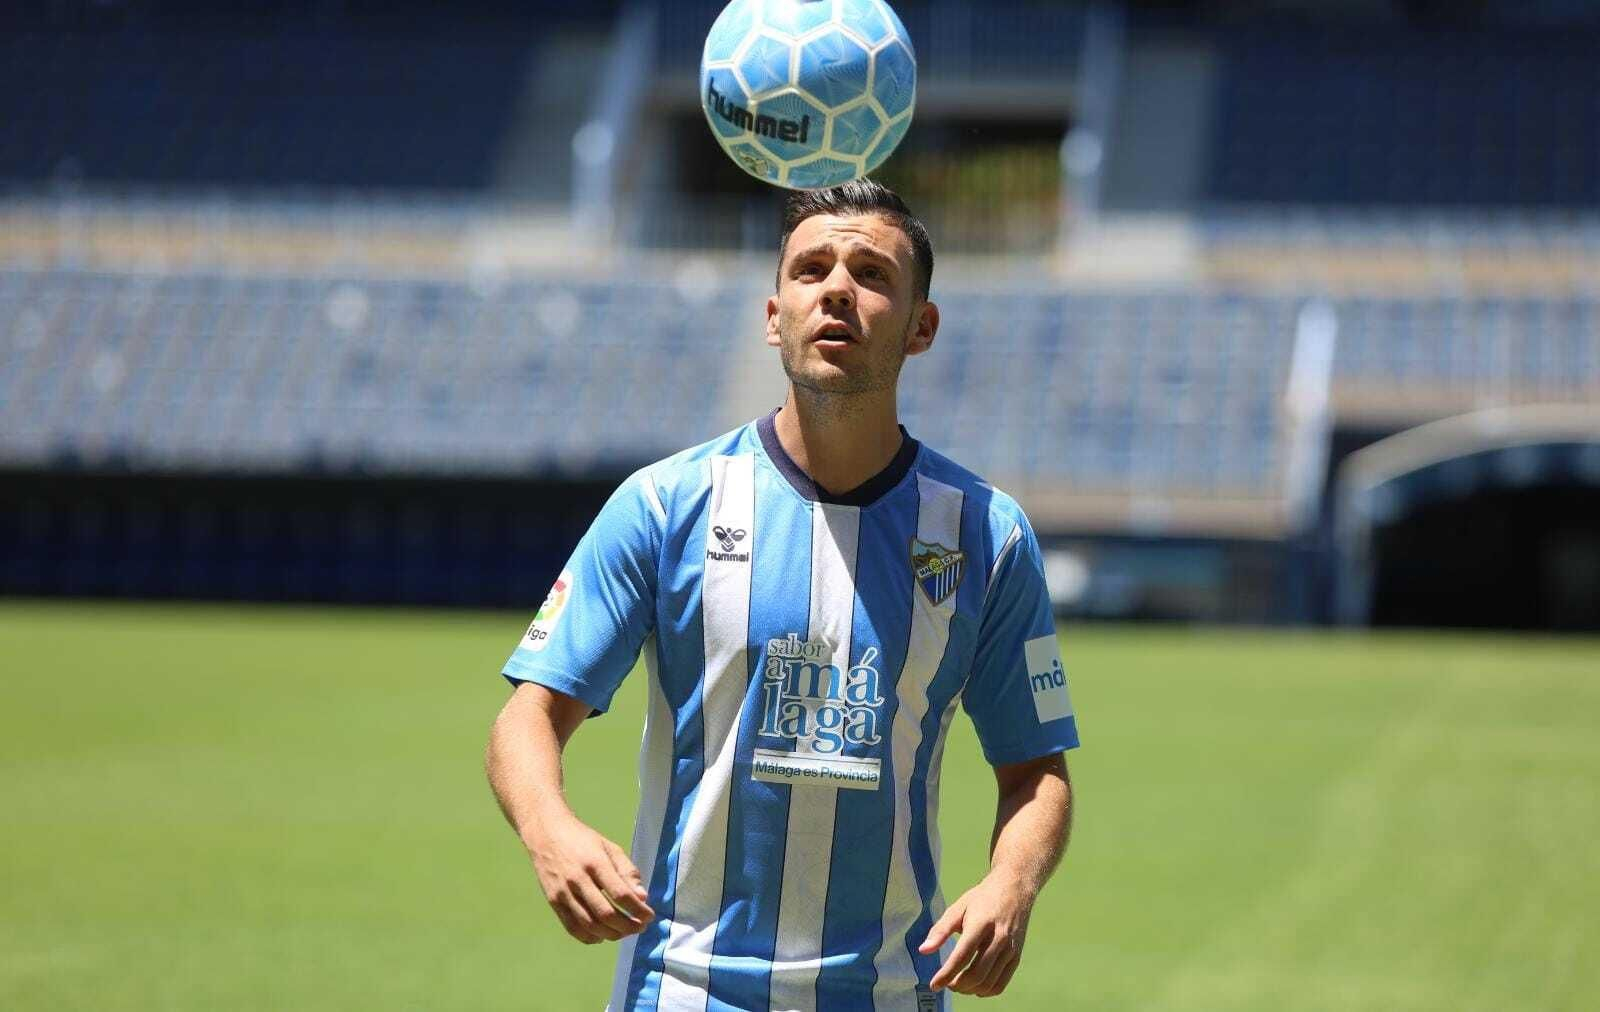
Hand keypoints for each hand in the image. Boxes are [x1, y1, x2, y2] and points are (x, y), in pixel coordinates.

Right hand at [524, 814, 653, 943]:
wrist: (546, 833)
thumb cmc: (582, 839)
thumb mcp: (610, 847)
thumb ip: (627, 871)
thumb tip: (642, 897)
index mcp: (595, 863)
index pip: (620, 894)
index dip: (637, 909)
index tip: (650, 916)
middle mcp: (577, 879)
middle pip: (605, 914)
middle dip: (627, 926)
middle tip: (640, 927)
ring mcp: (563, 893)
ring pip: (589, 925)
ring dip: (611, 934)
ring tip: (625, 932)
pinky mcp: (552, 902)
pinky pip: (572, 927)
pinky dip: (589, 937)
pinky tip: (602, 936)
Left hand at [917, 873, 1033, 996]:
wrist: (1014, 889)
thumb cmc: (982, 898)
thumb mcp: (958, 908)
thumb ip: (940, 930)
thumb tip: (923, 950)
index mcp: (981, 924)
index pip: (962, 956)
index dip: (946, 974)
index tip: (933, 984)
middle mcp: (998, 938)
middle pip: (976, 973)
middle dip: (957, 985)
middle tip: (946, 983)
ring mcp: (1010, 949)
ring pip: (988, 982)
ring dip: (969, 990)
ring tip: (957, 985)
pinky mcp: (1016, 957)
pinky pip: (1001, 984)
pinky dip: (985, 991)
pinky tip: (974, 986)